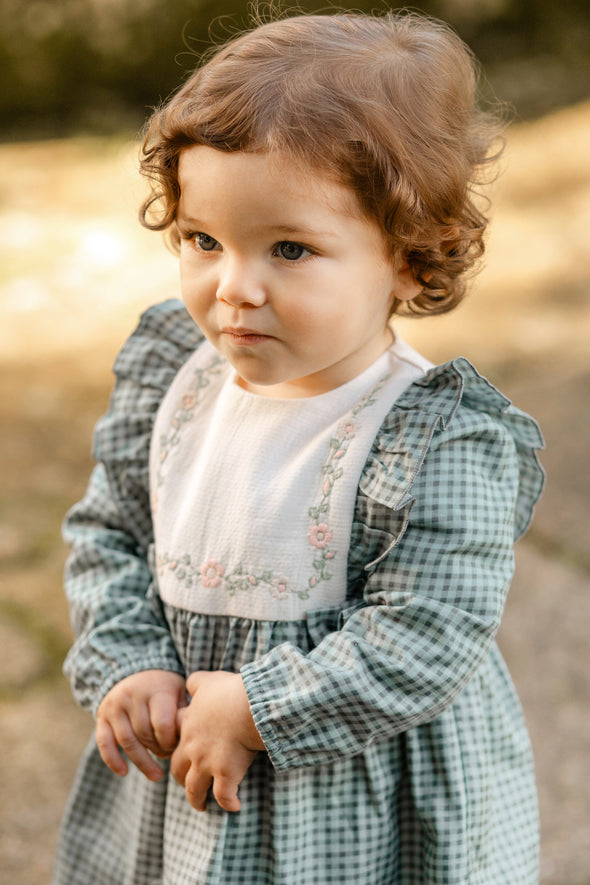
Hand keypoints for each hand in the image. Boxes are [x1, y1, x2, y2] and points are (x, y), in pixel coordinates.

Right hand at [96, 670, 186, 781]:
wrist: (136, 670)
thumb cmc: (164, 688)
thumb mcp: (178, 691)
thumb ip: (184, 712)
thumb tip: (192, 739)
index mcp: (155, 689)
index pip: (162, 724)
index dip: (171, 741)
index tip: (177, 745)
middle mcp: (132, 696)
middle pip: (145, 734)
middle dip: (158, 751)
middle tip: (168, 756)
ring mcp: (115, 706)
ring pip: (127, 741)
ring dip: (142, 762)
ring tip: (156, 775)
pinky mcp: (102, 716)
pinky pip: (104, 742)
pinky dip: (113, 760)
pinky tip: (124, 772)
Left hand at [171, 670, 264, 812]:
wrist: (247, 706)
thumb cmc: (229, 691)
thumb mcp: (207, 680)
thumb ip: (196, 682)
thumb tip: (190, 683)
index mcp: (189, 726)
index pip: (175, 742)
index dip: (177, 748)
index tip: (185, 753)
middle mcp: (194, 748)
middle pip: (178, 769)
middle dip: (181, 778)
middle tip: (188, 784)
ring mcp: (208, 763)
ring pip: (194, 789)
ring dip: (197, 799)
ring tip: (202, 806)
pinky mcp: (226, 775)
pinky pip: (224, 796)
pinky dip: (229, 804)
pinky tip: (235, 807)